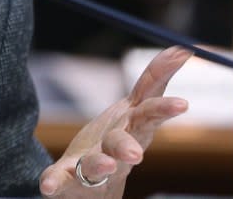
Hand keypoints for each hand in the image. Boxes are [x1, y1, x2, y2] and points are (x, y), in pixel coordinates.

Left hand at [39, 46, 190, 196]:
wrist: (89, 189)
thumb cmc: (114, 144)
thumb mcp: (136, 110)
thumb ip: (155, 81)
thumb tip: (182, 48)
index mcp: (131, 130)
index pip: (148, 111)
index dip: (162, 106)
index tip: (182, 100)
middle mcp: (115, 150)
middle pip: (124, 144)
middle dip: (128, 145)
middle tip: (135, 154)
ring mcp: (91, 167)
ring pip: (95, 165)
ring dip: (100, 164)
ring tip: (105, 165)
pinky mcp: (67, 179)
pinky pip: (60, 179)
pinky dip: (55, 181)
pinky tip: (49, 186)